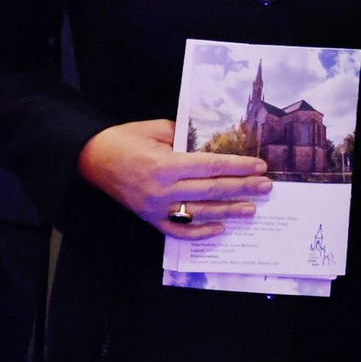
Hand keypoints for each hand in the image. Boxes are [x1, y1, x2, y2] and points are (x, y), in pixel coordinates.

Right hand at [77, 119, 271, 239]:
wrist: (94, 159)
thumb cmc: (129, 139)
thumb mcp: (159, 128)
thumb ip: (186, 137)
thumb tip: (214, 143)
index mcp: (166, 164)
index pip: (211, 167)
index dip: (238, 167)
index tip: (259, 167)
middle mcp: (162, 190)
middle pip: (211, 190)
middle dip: (242, 188)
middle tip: (266, 187)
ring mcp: (155, 208)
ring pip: (199, 212)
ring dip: (228, 211)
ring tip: (251, 209)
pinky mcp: (149, 219)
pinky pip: (178, 231)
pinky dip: (200, 233)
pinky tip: (219, 229)